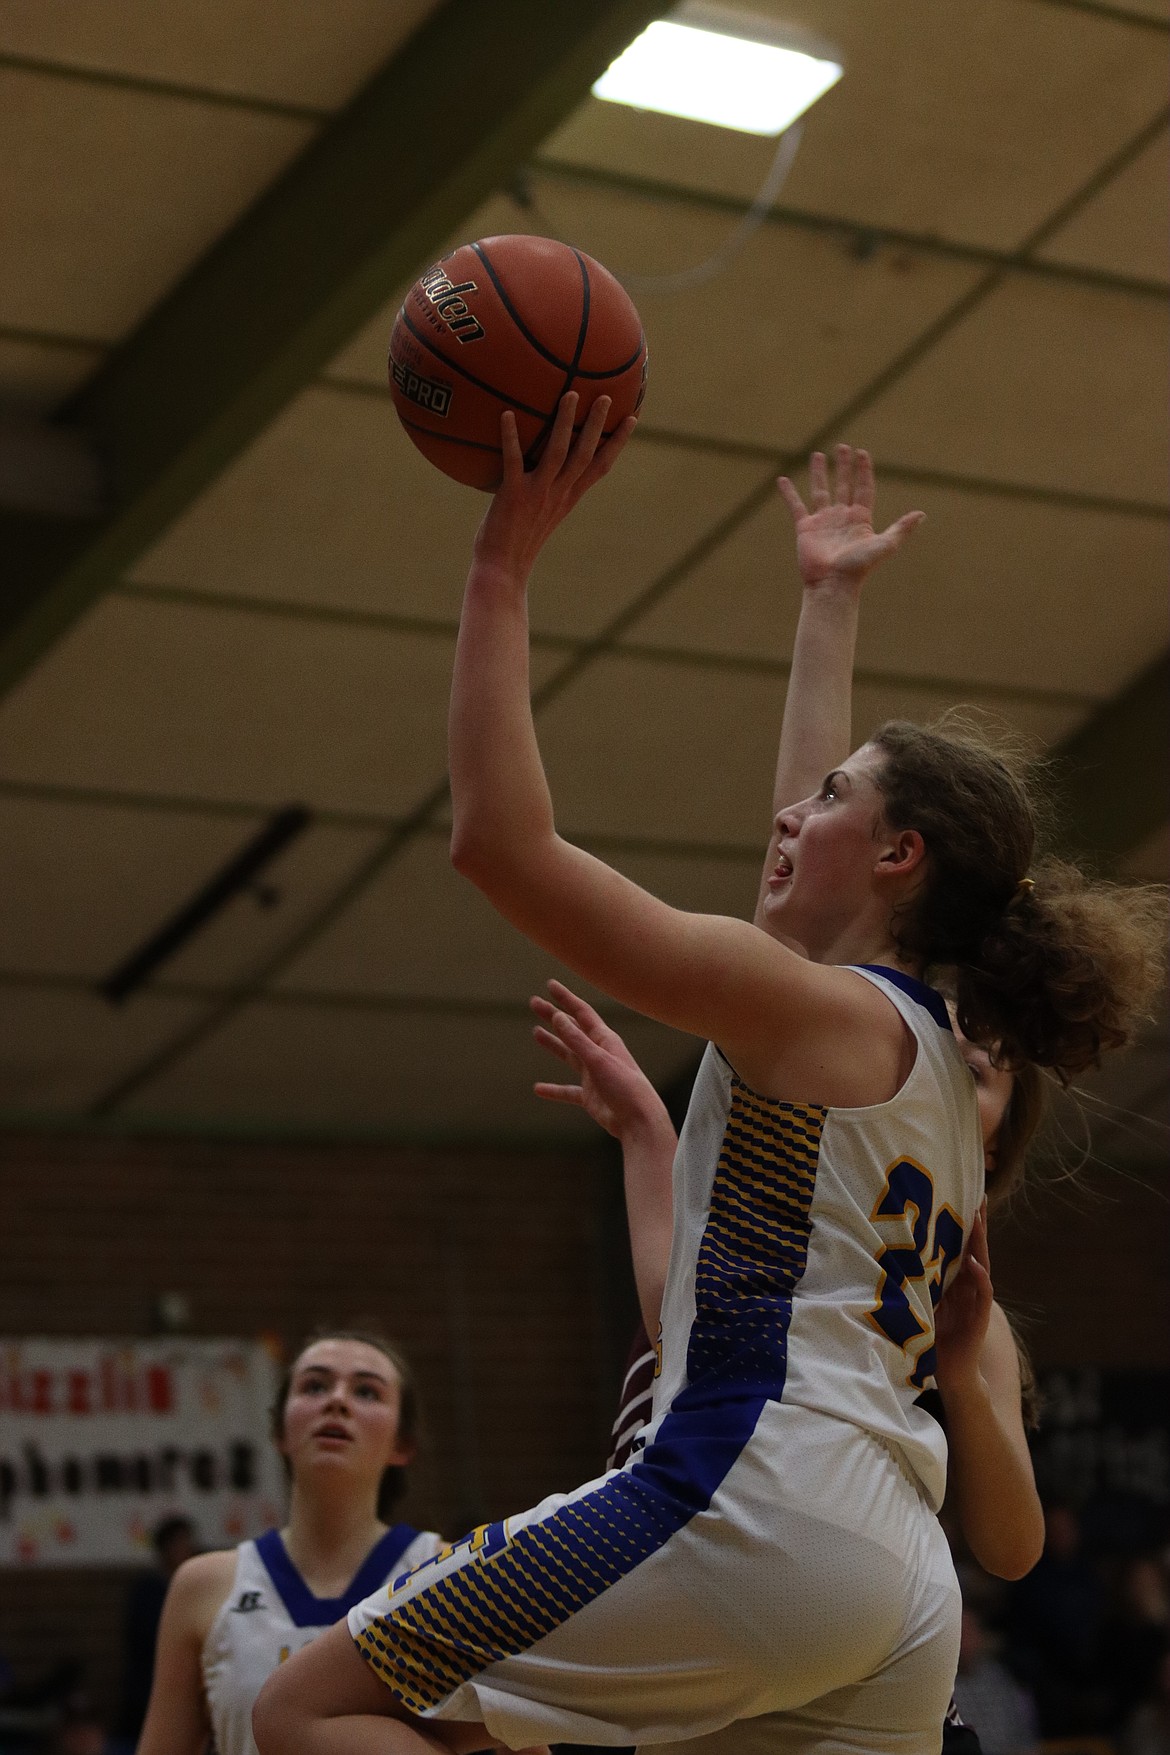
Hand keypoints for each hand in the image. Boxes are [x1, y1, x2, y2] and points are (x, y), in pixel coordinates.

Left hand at [472, 394, 636, 581]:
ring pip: (558, 452)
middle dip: (597, 425)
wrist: (502, 571)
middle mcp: (558, 494)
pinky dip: (510, 437)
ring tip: (570, 394)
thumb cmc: (515, 545)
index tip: (631, 419)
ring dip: (565, 423)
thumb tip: (534, 467)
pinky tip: (506, 413)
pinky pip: (513, 461)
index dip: (617, 443)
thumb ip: (542, 492)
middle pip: (585, 454)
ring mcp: (538, 494)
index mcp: (568, 499)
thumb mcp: (537, 516)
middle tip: (606, 396)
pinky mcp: (513, 495)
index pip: (600, 467)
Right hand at [531, 979, 673, 1145]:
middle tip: (534, 1004)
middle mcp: (599, 1054)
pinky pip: (568, 1090)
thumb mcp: (598, 1060)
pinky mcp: (591, 1096)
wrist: (639, 1122)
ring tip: (535, 1032)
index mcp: (605, 1040)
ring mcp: (594, 1075)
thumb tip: (557, 1016)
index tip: (550, 985)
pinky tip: (538, 1089)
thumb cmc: (626, 1088)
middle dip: (553, 1017)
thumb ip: (577, 1040)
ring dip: (553, 1044)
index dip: (566, 998)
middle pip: (572, 1030)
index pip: (582, 1013)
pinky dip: (553, 1090)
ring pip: (568, 1056)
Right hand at [777, 445, 923, 589]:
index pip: (863, 488)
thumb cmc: (859, 567)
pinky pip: (796, 506)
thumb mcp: (885, 545)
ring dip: (819, 473)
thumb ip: (901, 529)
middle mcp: (842, 517)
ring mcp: (823, 521)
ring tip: (817, 454)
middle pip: (844, 484)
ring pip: (821, 490)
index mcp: (861, 519)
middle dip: (843, 466)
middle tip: (842, 447)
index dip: (863, 471)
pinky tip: (782, 480)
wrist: (833, 583)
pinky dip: (789, 493)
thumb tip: (921, 514)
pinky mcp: (805, 528)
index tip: (862, 453)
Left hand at [934, 1203, 992, 1394]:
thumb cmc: (935, 1338)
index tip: (965, 1197)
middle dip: (977, 1224)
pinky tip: (976, 1265)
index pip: (963, 1247)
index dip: (965, 1225)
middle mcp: (970, 1287)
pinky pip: (983, 1294)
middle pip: (975, 1250)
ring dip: (980, 1244)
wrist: (951, 1372)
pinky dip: (980, 1279)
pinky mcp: (979, 1317)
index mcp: (957, 1282)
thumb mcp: (925, 1303)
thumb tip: (899, 1254)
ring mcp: (977, 1301)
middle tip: (979, 1196)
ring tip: (978, 1219)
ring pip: (981, 1266)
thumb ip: (922, 1282)